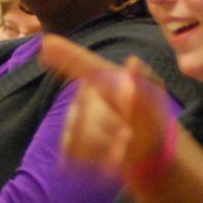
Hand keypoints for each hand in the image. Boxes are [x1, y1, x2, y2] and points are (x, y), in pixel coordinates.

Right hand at [39, 36, 175, 191]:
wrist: (148, 152)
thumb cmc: (153, 121)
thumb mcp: (155, 102)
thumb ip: (145, 80)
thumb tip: (132, 61)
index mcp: (105, 78)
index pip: (81, 62)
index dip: (64, 53)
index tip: (46, 43)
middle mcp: (88, 95)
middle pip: (85, 104)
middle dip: (109, 122)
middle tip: (129, 133)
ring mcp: (77, 118)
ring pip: (78, 130)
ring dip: (105, 143)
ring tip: (123, 146)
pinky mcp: (71, 142)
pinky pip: (72, 149)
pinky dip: (93, 158)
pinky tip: (109, 159)